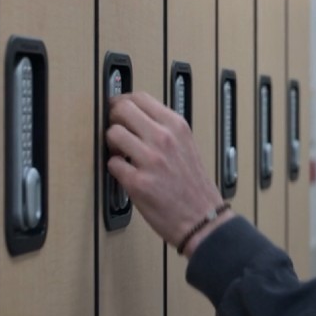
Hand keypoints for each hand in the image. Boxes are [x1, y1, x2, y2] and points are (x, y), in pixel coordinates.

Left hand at [105, 91, 229, 255]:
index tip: (117, 107)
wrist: (203, 217)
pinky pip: (112, 164)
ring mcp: (150, 160)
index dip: (123, 100)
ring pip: (112, 134)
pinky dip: (115, 168)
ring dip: (112, 144)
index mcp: (177, 126)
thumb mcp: (187, 145)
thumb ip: (164, 128)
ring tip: (121, 153)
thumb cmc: (194, 185)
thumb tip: (135, 116)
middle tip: (115, 129)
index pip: (140, 97)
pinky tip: (126, 173)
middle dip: (112, 118)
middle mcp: (164, 138)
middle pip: (121, 109)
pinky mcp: (138, 182)